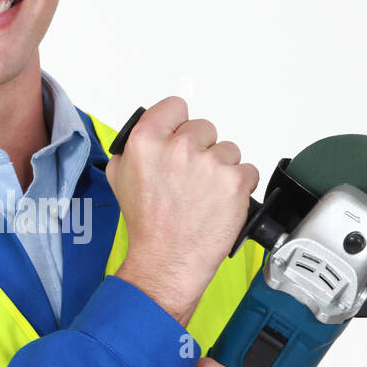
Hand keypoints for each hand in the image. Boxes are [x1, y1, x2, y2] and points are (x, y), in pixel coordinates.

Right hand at [106, 97, 259, 326]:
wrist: (167, 260)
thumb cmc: (147, 225)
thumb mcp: (119, 179)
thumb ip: (132, 149)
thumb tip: (147, 135)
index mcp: (147, 141)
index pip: (175, 106)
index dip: (178, 125)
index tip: (180, 139)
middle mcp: (179, 148)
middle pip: (204, 128)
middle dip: (201, 150)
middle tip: (191, 178)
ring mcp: (210, 164)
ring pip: (228, 150)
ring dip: (221, 169)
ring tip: (205, 195)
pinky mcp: (235, 182)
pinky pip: (247, 171)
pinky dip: (239, 186)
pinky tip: (220, 203)